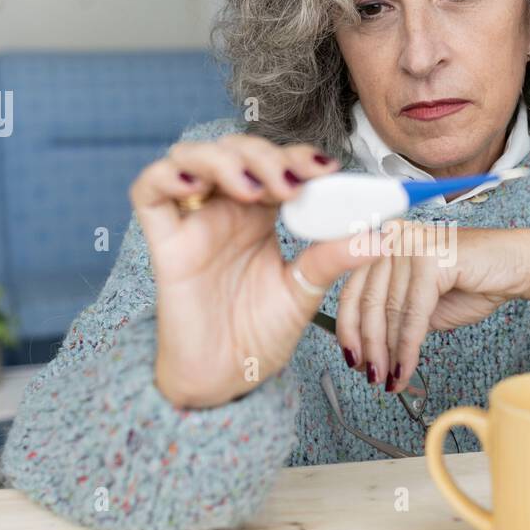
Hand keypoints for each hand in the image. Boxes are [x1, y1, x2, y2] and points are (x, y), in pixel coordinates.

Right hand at [129, 133, 376, 408]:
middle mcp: (226, 210)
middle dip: (266, 155)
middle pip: (237, 150)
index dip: (298, 156)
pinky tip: (196, 183)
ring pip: (193, 156)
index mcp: (262, 216)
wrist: (226, 378)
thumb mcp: (305, 292)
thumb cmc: (259, 334)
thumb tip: (381, 236)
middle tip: (292, 184)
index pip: (277, 163)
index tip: (327, 170)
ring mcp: (193, 222)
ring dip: (225, 159)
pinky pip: (148, 192)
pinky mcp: (165, 243)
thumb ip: (334, 259)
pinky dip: (166, 175)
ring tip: (255, 189)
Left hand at [334, 221, 529, 393]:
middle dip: (369, 346)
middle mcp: (394, 238)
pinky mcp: (430, 257)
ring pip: (390, 312)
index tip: (351, 358)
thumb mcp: (422, 303)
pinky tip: (407, 368)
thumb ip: (394, 316)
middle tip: (372, 376)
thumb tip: (367, 350)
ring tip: (390, 379)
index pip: (354, 288)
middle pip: (368, 301)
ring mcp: (411, 244)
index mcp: (385, 243)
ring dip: (388, 353)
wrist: (519, 265)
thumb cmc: (475, 281)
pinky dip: (408, 347)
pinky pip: (412, 313)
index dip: (348, 328)